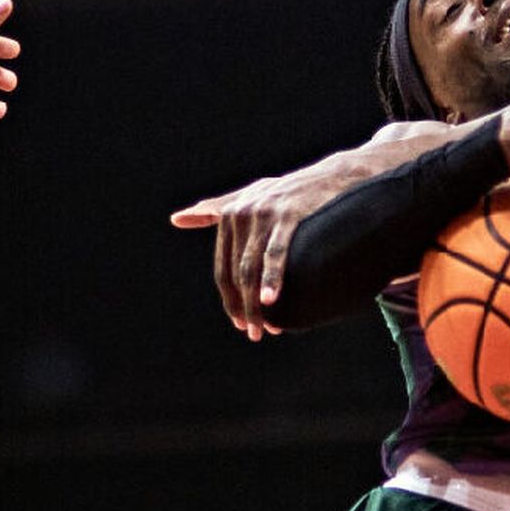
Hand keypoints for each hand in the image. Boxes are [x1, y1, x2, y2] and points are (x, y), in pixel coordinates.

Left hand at [172, 150, 366, 334]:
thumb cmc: (288, 191)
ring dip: (256, 303)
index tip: (240, 323)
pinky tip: (270, 300)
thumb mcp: (247, 197)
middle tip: (255, 333)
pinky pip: (275, 253)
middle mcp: (242, 214)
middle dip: (244, 308)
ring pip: (252, 268)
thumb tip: (177, 219)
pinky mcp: (288, 215)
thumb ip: (213, 210)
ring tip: (269, 329)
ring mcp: (264, 214)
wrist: (332, 177)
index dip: (230, 300)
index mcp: (230, 215)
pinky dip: (271, 278)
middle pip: (236, 273)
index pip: (224, 269)